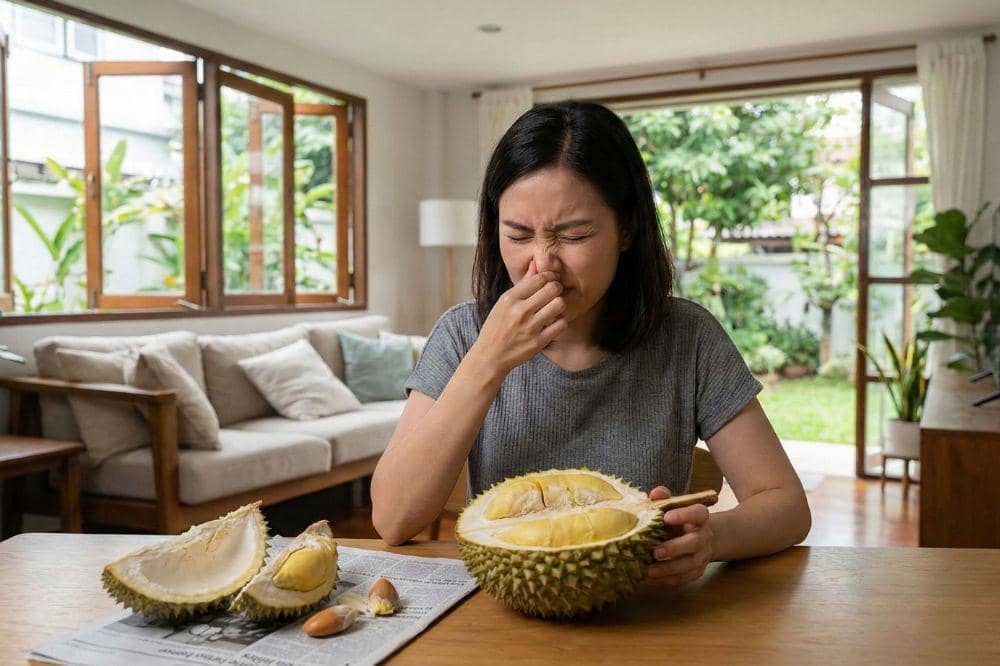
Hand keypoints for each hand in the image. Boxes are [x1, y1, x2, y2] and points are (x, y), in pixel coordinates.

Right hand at [470, 259, 567, 374]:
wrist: (490, 356)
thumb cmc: (497, 326)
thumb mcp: (504, 303)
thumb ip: (522, 284)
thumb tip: (535, 264)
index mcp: (510, 299)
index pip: (539, 278)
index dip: (549, 276)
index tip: (551, 280)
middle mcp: (520, 311)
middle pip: (552, 289)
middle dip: (557, 288)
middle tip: (555, 293)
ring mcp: (530, 327)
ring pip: (559, 305)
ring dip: (560, 305)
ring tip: (554, 308)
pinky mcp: (538, 342)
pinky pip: (561, 325)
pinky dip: (560, 322)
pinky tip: (554, 323)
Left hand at [646, 486, 714, 584]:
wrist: (702, 537)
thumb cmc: (681, 519)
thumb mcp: (674, 505)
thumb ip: (664, 498)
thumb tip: (655, 495)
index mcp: (700, 517)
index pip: (698, 513)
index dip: (684, 515)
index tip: (667, 517)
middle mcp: (704, 536)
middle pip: (695, 542)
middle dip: (675, 548)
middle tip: (655, 551)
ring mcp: (702, 555)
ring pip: (690, 564)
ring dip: (669, 568)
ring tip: (649, 570)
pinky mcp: (697, 571)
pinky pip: (685, 577)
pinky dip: (668, 579)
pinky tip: (652, 578)